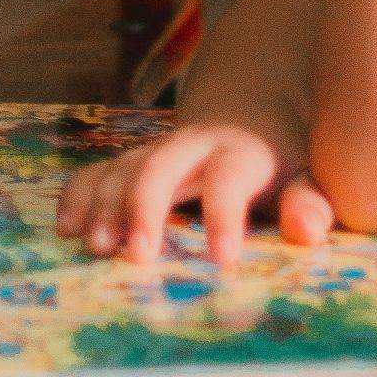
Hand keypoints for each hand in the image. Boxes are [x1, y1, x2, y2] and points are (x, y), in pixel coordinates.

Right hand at [55, 121, 335, 269]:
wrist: (251, 117)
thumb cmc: (282, 165)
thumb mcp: (307, 178)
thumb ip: (310, 204)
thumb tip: (308, 231)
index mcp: (241, 152)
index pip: (230, 178)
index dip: (225, 216)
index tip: (223, 260)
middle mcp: (193, 146)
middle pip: (162, 165)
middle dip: (145, 207)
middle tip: (136, 255)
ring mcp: (158, 150)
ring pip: (124, 168)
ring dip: (106, 206)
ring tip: (96, 249)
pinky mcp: (133, 161)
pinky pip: (98, 170)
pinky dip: (79, 195)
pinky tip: (66, 228)